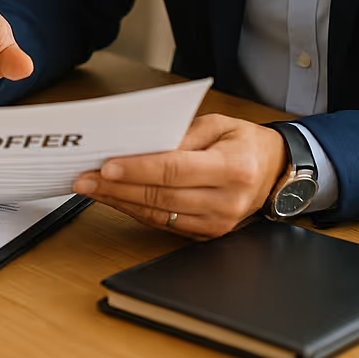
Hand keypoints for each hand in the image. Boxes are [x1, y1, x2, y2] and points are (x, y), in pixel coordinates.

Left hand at [72, 114, 286, 238]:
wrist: (274, 171)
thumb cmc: (243, 142)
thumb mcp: (216, 124)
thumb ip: (179, 134)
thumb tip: (140, 145)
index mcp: (232, 167)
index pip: (175, 170)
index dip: (138, 169)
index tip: (107, 166)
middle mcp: (226, 200)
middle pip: (161, 196)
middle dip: (117, 187)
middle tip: (85, 177)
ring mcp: (218, 223)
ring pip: (158, 215)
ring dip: (119, 201)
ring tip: (90, 188)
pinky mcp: (208, 234)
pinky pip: (164, 225)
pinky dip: (135, 211)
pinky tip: (114, 199)